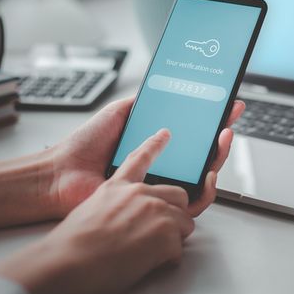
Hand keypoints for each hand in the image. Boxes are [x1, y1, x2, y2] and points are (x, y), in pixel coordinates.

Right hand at [0, 129, 193, 293]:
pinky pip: (179, 248)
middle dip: (175, 214)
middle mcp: (139, 194)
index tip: (163, 134)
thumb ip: (113, 208)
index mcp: (118, 187)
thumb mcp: (90, 212)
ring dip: (172, 239)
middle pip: (178, 194)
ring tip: (146, 255)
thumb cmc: (70, 246)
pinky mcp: (166, 231)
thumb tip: (122, 221)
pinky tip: (144, 265)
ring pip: (184, 222)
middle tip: (156, 235)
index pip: (140, 159)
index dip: (154, 145)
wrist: (66, 263)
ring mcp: (155, 210)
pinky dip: (166, 260)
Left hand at [47, 96, 244, 216]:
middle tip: (230, 117)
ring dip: (220, 156)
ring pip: (205, 176)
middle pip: (204, 153)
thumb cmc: (84, 147)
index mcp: (154, 145)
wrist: (62, 172)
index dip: (211, 120)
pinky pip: (193, 202)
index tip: (227, 105)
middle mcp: (162, 166)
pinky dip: (208, 187)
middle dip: (222, 134)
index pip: (191, 133)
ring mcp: (161, 185)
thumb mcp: (118, 113)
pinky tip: (210, 170)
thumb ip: (141, 103)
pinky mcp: (159, 205)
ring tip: (223, 137)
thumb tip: (162, 87)